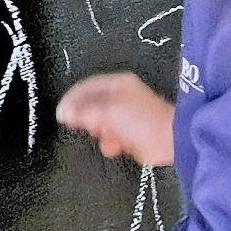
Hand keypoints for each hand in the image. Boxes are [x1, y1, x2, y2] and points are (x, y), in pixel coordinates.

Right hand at [58, 71, 175, 165]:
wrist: (169, 139)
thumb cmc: (142, 119)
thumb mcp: (108, 110)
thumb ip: (84, 110)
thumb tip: (64, 111)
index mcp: (117, 84)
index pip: (86, 87)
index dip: (71, 99)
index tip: (62, 113)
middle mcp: (121, 97)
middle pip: (92, 106)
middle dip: (87, 119)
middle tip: (87, 127)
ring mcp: (126, 116)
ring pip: (100, 124)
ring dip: (100, 132)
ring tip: (105, 136)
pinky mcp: (130, 133)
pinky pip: (111, 137)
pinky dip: (111, 142)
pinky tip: (115, 146)